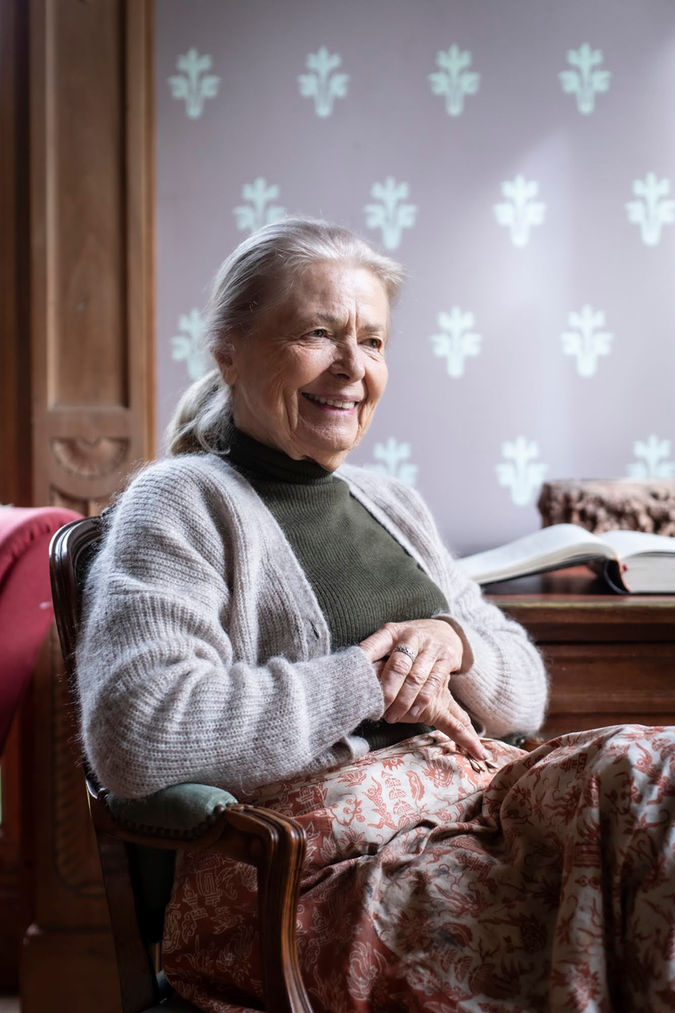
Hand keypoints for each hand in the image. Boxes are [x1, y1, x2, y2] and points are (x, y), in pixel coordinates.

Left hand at [359, 619, 485, 759]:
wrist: (442, 631)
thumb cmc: (405, 643)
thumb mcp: (388, 642)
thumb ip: (372, 656)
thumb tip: (347, 676)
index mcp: (390, 632)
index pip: (373, 647)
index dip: (363, 664)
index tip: (353, 684)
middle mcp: (411, 636)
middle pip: (398, 666)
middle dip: (387, 691)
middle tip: (377, 710)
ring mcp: (430, 647)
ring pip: (416, 677)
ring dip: (403, 701)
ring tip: (392, 717)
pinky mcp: (445, 658)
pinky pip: (433, 682)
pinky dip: (422, 700)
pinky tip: (414, 713)